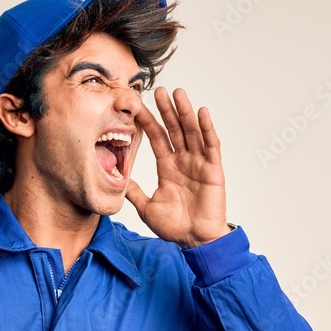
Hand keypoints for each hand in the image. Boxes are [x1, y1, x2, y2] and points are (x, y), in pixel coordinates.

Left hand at [126, 87, 230, 247]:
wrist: (195, 240)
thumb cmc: (174, 227)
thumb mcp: (146, 208)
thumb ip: (133, 192)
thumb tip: (117, 179)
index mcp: (168, 167)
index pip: (157, 138)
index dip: (148, 121)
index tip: (137, 106)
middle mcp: (183, 161)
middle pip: (174, 129)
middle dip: (166, 110)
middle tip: (159, 89)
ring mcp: (199, 163)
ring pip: (191, 132)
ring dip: (185, 112)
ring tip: (178, 93)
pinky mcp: (213, 170)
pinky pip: (211, 145)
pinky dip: (207, 128)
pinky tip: (201, 112)